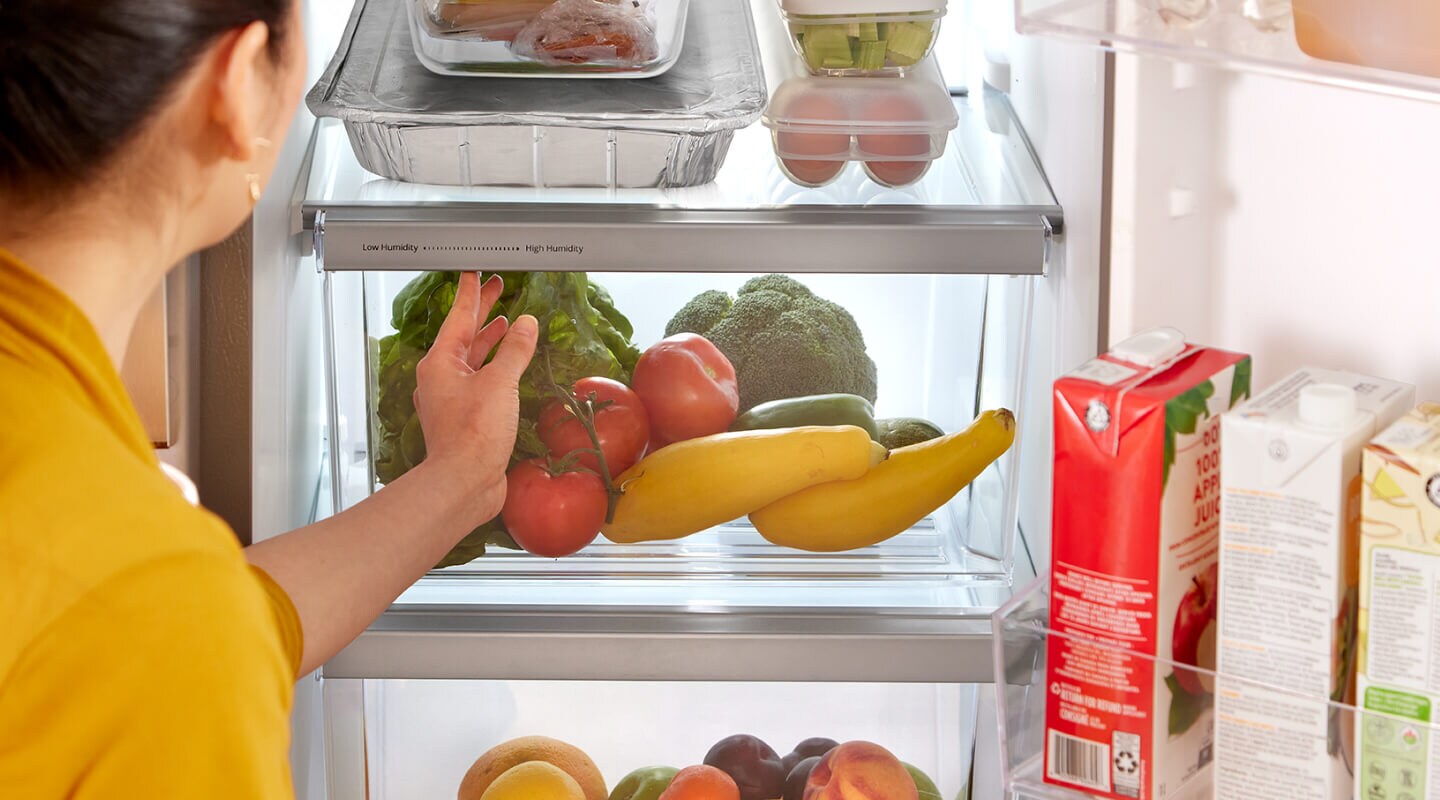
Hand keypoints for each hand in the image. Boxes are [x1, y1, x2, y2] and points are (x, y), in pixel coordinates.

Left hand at [412, 272, 537, 528]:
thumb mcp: (499, 383)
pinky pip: (480, 381)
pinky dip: (494, 367)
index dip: (469, 292)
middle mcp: (441, 378)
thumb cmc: (473, 434)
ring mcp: (451, 399)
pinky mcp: (465, 418)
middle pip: (463, 335)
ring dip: (488, 340)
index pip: (457, 316)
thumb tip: (526, 324)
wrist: (464, 483)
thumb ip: (514, 350)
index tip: (474, 271)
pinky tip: (508, 366)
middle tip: (496, 288)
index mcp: (440, 363)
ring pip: (471, 359)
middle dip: (481, 311)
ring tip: (505, 323)